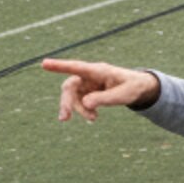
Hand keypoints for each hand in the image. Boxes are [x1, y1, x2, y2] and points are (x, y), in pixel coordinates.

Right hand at [45, 58, 159, 121]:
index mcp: (98, 70)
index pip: (77, 67)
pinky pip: (79, 102)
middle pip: (70, 87)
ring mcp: (87, 84)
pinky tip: (93, 117)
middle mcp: (89, 76)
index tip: (44, 63)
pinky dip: (84, 111)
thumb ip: (105, 98)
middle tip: (64, 118)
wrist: (139, 89)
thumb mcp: (124, 95)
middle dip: (66, 102)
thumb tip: (85, 103)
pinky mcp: (87, 92)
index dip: (60, 66)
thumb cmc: (133, 87)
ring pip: (73, 96)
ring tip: (93, 119)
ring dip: (78, 109)